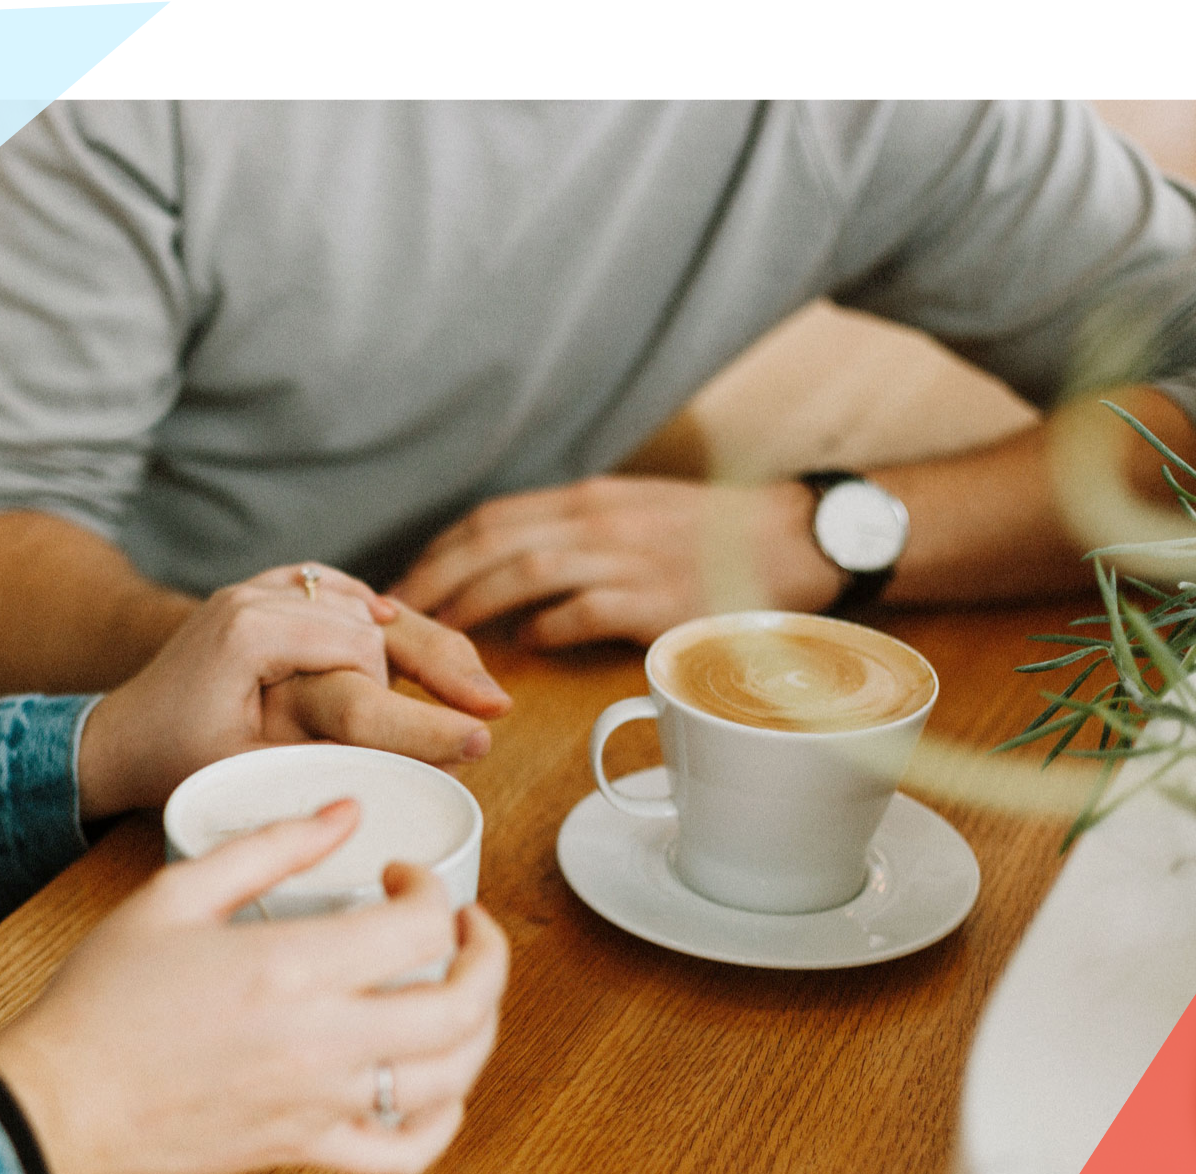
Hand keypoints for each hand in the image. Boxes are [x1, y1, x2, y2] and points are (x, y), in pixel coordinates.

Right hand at [0, 802, 509, 1173]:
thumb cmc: (105, 999)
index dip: (432, 887)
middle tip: (466, 927)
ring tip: (462, 993)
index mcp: (293, 967)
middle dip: (487, 954)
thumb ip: (270, 846)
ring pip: (453, 1078)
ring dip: (481, 1028)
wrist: (61, 1102)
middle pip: (465, 1005)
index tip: (401, 876)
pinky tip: (435, 1084)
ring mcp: (321, 1104)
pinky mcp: (307, 1150)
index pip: (422, 925)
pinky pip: (407, 1152)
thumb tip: (344, 812)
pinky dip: (444, 1120)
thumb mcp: (176, 893)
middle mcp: (323, 1041)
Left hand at [77, 565, 510, 818]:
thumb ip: (323, 752)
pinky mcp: (264, 594)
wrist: (119, 734)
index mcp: (252, 629)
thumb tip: (408, 764)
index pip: (360, 651)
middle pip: (372, 618)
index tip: (471, 734)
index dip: (414, 699)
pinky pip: (335, 592)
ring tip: (473, 684)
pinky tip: (411, 632)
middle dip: (438, 662)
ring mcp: (259, 588)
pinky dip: (374, 612)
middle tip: (494, 706)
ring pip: (361, 602)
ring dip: (415, 639)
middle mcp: (257, 594)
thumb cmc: (175, 760)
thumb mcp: (250, 767)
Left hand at [390, 476, 841, 648]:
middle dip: (434, 580)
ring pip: (525, 571)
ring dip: (473, 605)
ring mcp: (629, 556)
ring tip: (439, 639)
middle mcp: (599, 520)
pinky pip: (584, 610)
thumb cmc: (716, 538)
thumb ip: (576, 537)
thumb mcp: (636, 516)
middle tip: (394, 620)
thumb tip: (514, 577)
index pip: (491, 518)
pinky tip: (523, 649)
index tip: (402, 586)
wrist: (801, 538)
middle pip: (491, 541)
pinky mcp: (659, 598)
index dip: (438, 553)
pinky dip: (546, 628)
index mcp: (589, 501)